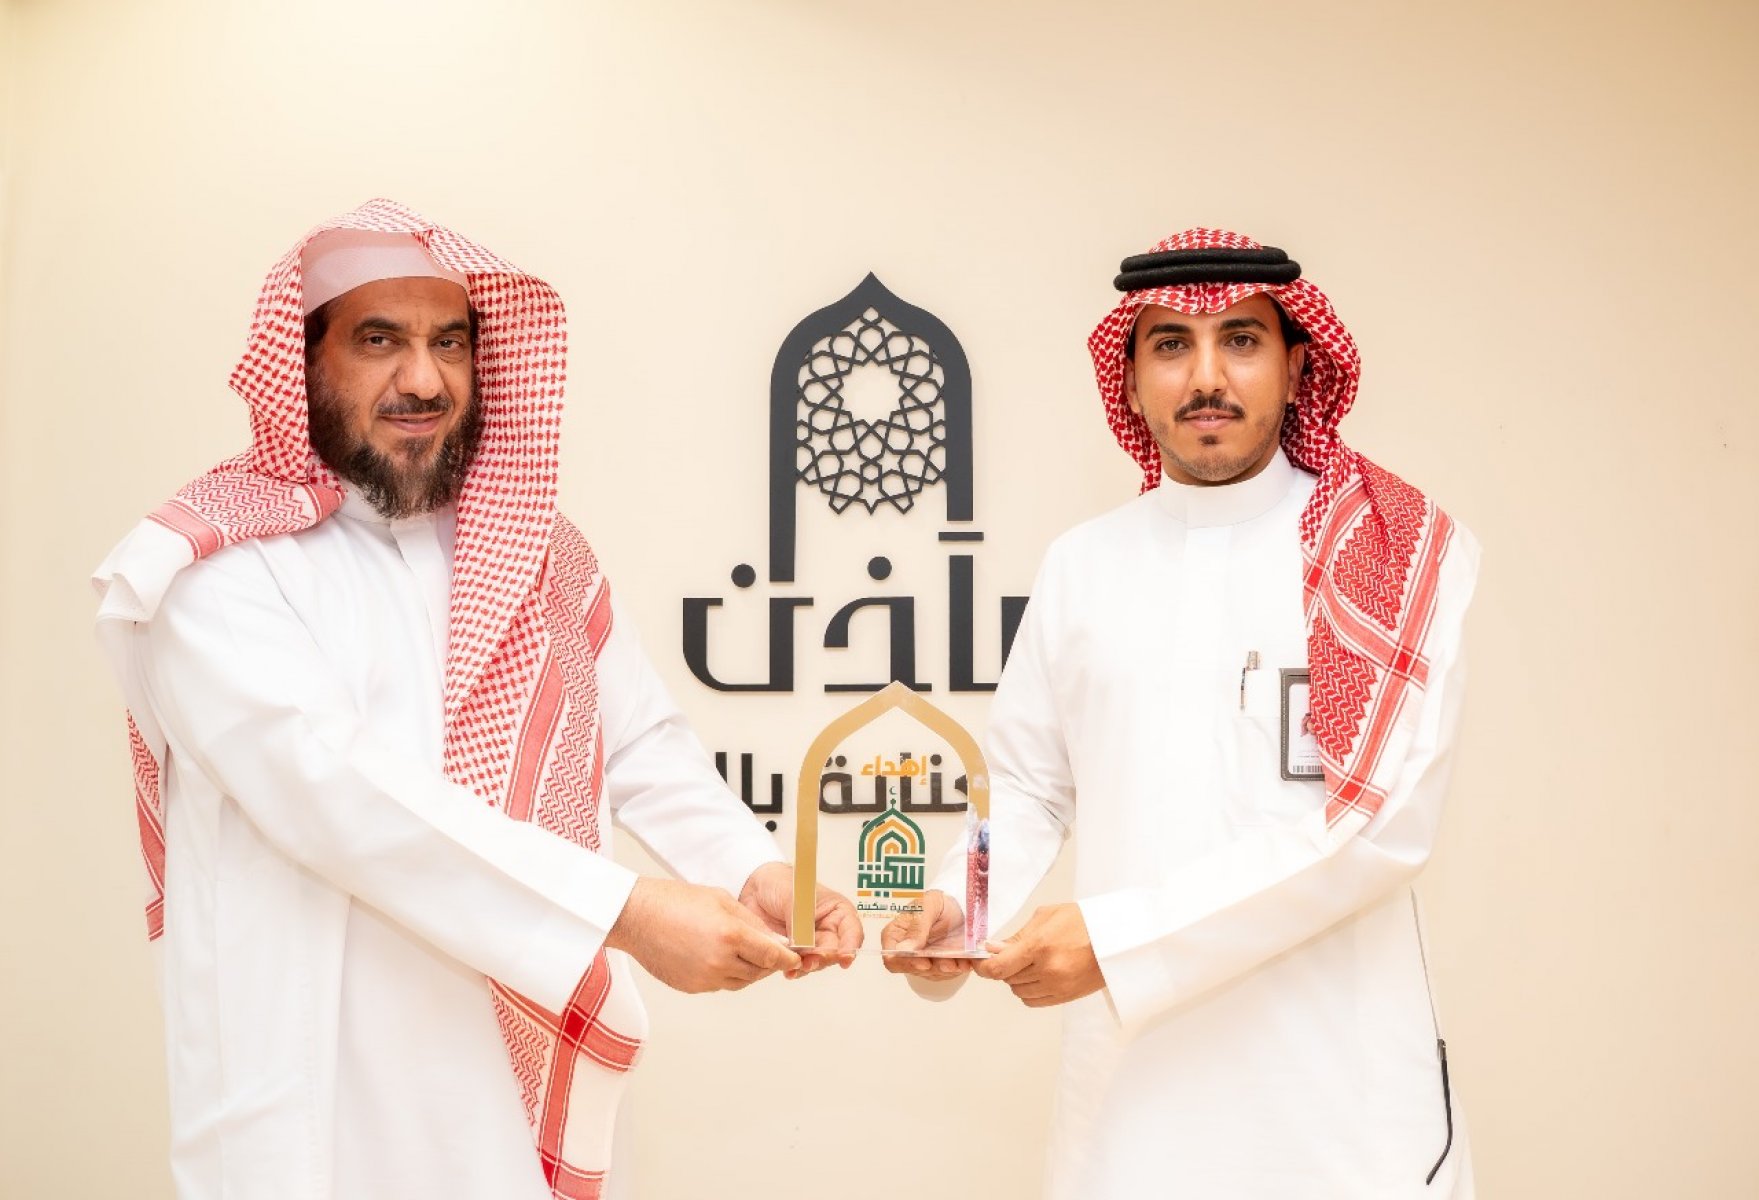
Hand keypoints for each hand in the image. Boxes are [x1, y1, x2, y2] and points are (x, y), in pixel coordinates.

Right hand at [606, 877, 799, 993]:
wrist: (636, 917)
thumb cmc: (674, 901)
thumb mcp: (722, 900)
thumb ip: (752, 923)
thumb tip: (775, 940)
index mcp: (730, 935)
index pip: (772, 955)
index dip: (788, 958)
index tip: (796, 958)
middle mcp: (719, 961)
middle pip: (758, 972)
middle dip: (768, 963)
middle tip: (771, 951)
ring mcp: (704, 978)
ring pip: (740, 982)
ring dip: (748, 970)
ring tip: (744, 952)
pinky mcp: (692, 987)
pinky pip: (720, 985)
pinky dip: (727, 974)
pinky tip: (720, 957)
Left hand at [738, 862, 861, 976]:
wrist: (754, 889)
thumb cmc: (780, 883)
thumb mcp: (794, 897)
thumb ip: (801, 922)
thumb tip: (804, 945)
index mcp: (836, 911)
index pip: (851, 930)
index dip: (851, 945)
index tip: (845, 957)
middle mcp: (827, 929)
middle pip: (835, 951)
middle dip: (825, 958)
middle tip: (812, 961)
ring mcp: (811, 942)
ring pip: (818, 961)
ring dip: (809, 966)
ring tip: (797, 967)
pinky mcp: (794, 952)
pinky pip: (799, 966)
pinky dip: (795, 970)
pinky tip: (788, 972)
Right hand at [881, 889, 975, 980]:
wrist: (959, 906)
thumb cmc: (938, 902)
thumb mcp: (928, 906)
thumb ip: (917, 926)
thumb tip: (904, 949)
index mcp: (895, 935)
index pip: (892, 957)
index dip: (906, 963)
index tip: (924, 962)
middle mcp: (906, 951)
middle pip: (913, 969)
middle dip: (933, 968)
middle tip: (949, 964)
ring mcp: (922, 960)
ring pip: (931, 974)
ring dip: (947, 970)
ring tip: (960, 962)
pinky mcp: (938, 966)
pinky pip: (946, 974)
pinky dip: (956, 969)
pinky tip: (965, 962)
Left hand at [974, 902, 1102, 1006]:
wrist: (1115, 939)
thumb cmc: (1082, 921)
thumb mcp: (1046, 917)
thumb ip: (1017, 935)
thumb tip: (993, 948)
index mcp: (1039, 946)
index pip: (998, 967)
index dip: (982, 967)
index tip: (978, 961)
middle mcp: (1047, 970)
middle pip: (1006, 978)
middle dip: (1003, 966)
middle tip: (1010, 953)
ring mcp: (1057, 986)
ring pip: (1018, 991)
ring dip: (1016, 979)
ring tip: (1030, 962)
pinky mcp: (1065, 997)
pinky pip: (1032, 1001)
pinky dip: (1028, 990)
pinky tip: (1036, 976)